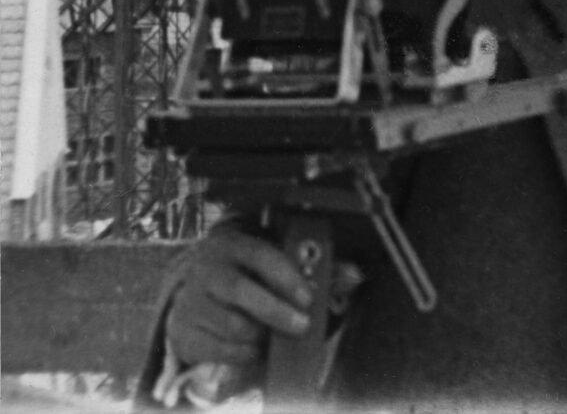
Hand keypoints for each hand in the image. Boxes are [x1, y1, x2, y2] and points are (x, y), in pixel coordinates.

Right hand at [164, 228, 315, 370]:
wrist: (192, 292)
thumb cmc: (245, 274)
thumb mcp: (270, 261)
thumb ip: (311, 268)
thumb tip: (352, 274)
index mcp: (232, 245)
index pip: (261, 256)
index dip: (286, 277)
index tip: (308, 298)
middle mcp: (206, 271)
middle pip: (241, 291)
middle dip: (276, 312)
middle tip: (302, 325)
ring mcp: (189, 302)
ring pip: (231, 325)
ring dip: (261, 335)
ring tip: (274, 334)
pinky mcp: (181, 331)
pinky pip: (218, 349)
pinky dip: (243, 353)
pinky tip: (256, 347)